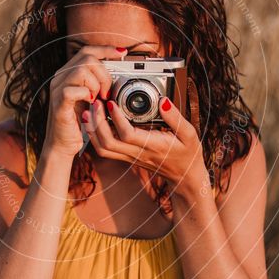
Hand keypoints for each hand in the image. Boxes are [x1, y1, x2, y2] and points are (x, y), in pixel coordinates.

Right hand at [42, 45, 127, 158]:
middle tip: (108, 91)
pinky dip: (87, 95)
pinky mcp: (59, 102)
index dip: (105, 49)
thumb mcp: (92, 99)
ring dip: (96, 84)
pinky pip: (73, 89)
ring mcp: (58, 89)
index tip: (122, 53)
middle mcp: (60, 77)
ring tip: (99, 99)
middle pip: (87, 58)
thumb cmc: (79, 122)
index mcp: (68, 73)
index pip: (87, 51)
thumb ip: (99, 84)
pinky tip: (91, 104)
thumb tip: (118, 73)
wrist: (63, 144)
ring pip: (81, 70)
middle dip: (104, 73)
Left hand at [82, 96, 209, 194]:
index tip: (112, 103)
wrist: (184, 177)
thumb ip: (175, 118)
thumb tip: (163, 101)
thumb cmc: (187, 155)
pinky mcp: (126, 157)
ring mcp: (130, 157)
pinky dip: (95, 136)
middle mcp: (137, 153)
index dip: (116, 119)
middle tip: (96, 103)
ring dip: (92, 130)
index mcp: (153, 146)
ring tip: (89, 111)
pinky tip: (93, 122)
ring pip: (103, 149)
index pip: (128, 135)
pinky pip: (105, 150)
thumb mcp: (189, 134)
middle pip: (108, 143)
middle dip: (98, 122)